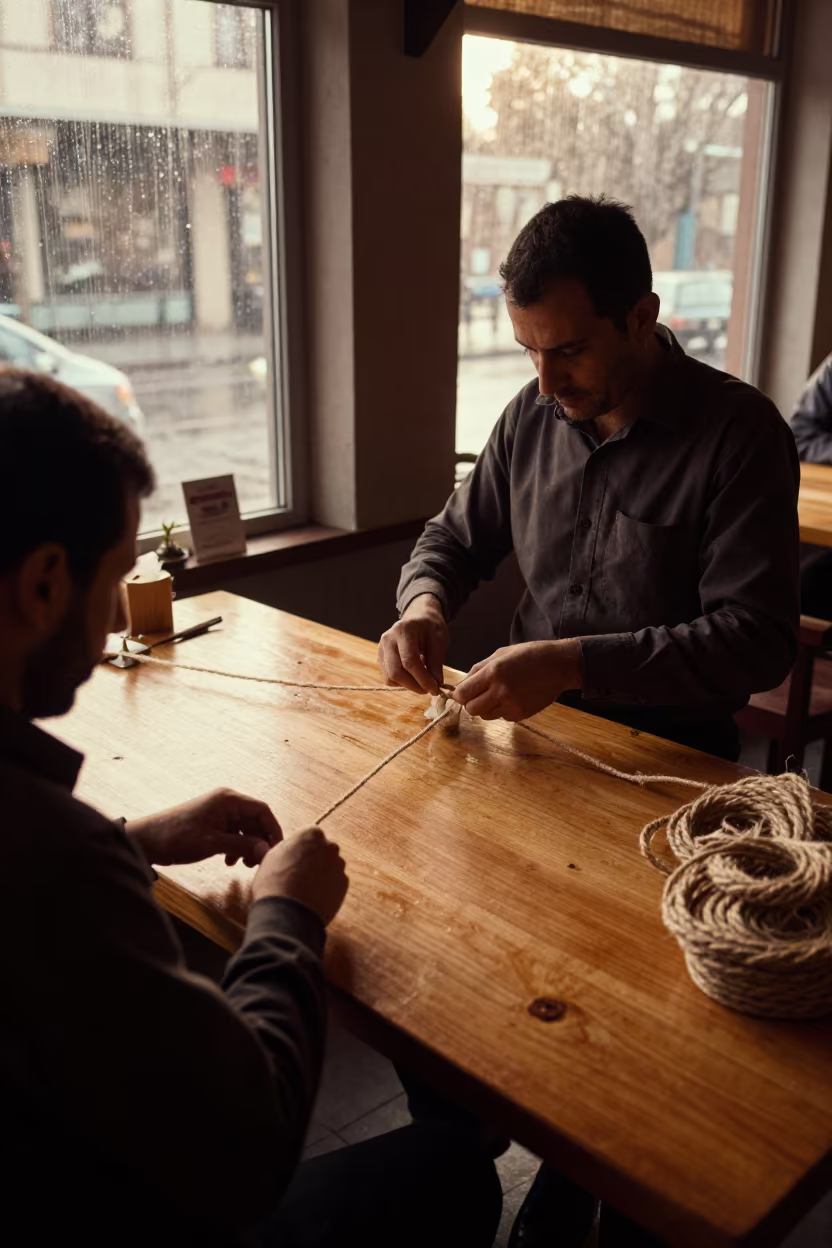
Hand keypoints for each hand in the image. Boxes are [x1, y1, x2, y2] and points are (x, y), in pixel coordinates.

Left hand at [126, 788, 281, 867]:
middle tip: (257, 863)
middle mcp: (226, 802)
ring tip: (242, 865)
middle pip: (255, 820)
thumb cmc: (178, 838)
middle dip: (259, 841)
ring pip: (244, 828)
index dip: (273, 830)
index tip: (276, 850)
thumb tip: (267, 850)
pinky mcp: (211, 822)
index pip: (262, 810)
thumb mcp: (213, 844)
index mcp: (229, 800)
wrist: (147, 840)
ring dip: (247, 846)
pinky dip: (235, 847)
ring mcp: (218, 812)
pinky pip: (232, 833)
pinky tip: (229, 861)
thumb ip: (243, 845)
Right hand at [252, 827, 347, 926]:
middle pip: (323, 849)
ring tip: (305, 889)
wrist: (287, 913)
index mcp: (311, 834)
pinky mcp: (344, 884)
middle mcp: (329, 846)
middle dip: (314, 859)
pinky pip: (335, 883)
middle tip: (299, 874)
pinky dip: (327, 888)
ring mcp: (339, 865)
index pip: (310, 835)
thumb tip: (294, 848)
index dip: (300, 848)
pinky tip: (313, 897)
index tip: (293, 859)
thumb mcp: (273, 855)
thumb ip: (289, 846)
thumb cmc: (274, 882)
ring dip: (322, 874)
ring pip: (331, 866)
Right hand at [377, 593, 449, 694]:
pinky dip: (401, 682)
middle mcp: (388, 639)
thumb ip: (436, 661)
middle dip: (413, 685)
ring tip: (422, 682)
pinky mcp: (380, 657)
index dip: (422, 679)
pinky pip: (388, 676)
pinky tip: (413, 676)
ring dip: (407, 685)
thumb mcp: (439, 639)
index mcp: (404, 631)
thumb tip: (436, 683)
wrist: (417, 616)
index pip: (409, 661)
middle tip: (429, 689)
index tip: (435, 688)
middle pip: (395, 672)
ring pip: (390, 677)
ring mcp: (381, 648)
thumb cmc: (430, 626)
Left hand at [452, 640, 582, 721]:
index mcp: (493, 672)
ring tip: (498, 694)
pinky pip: (501, 717)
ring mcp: (512, 705)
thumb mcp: (500, 654)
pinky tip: (513, 697)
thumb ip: (478, 670)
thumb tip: (461, 686)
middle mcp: (501, 691)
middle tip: (479, 694)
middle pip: (471, 710)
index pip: (463, 694)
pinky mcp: (521, 715)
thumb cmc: (529, 655)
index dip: (460, 695)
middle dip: (471, 703)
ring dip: (486, 707)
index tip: (463, 693)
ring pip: (485, 716)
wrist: (559, 665)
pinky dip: (502, 710)